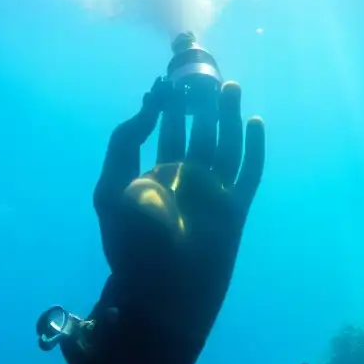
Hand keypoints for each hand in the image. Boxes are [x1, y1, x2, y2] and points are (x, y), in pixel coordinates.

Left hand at [93, 77, 264, 336]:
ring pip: (225, 143)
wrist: (159, 290)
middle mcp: (188, 178)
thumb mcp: (109, 188)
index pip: (166, 127)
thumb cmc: (129, 243)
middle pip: (199, 130)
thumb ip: (123, 144)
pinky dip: (254, 146)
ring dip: (226, 115)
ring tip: (226, 86)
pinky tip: (252, 120)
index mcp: (158, 173)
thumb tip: (148, 108)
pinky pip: (249, 171)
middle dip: (200, 102)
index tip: (165, 81)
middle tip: (201, 74)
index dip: (166, 103)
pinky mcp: (236, 207)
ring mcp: (214, 192)